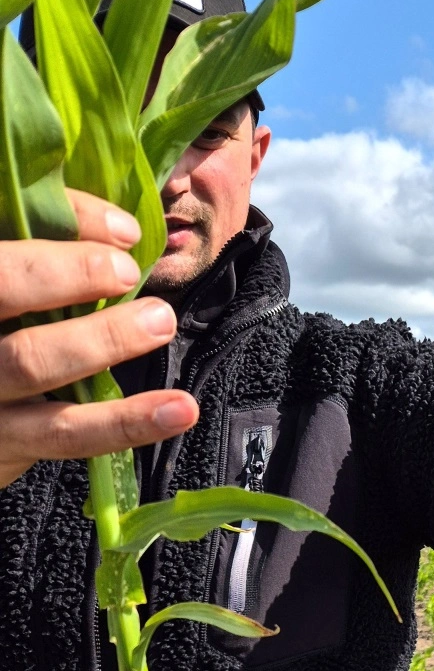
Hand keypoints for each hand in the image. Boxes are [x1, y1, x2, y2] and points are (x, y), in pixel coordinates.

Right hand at [0, 191, 195, 490]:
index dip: (64, 227)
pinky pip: (68, 435)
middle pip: (2, 291)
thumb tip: (121, 229)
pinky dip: (127, 423)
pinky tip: (179, 410)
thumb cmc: (8, 331)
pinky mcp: (5, 443)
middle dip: (69, 274)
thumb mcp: (18, 286)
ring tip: (160, 321)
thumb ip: (49, 256)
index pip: (5, 254)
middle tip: (126, 271)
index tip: (121, 231)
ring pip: (32, 363)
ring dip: (104, 339)